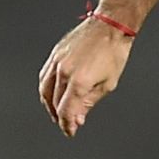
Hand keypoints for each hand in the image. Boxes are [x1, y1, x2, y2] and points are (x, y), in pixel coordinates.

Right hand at [38, 19, 135, 135]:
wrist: (110, 26)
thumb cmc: (114, 52)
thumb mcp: (108, 83)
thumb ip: (89, 102)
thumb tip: (78, 118)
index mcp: (79, 81)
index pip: (66, 111)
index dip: (67, 124)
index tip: (70, 131)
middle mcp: (64, 72)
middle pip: (54, 102)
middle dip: (59, 116)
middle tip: (67, 124)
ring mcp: (56, 62)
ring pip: (44, 90)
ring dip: (48, 105)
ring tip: (56, 113)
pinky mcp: (54, 55)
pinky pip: (44, 76)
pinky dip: (45, 89)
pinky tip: (51, 94)